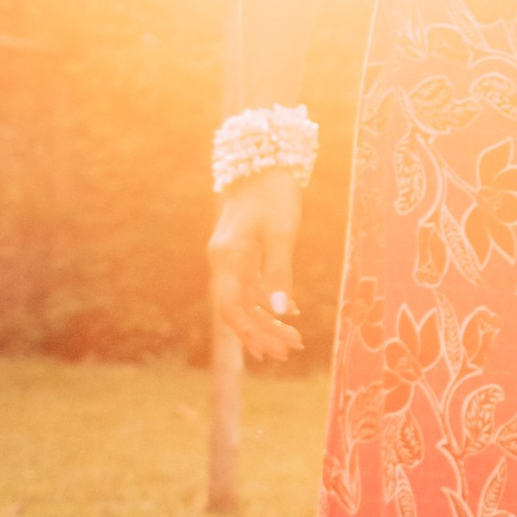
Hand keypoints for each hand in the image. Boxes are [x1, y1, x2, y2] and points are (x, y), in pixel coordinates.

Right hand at [209, 168, 303, 364]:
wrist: (262, 163)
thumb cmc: (273, 195)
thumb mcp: (282, 233)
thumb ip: (281, 272)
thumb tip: (283, 311)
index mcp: (227, 257)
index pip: (232, 306)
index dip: (250, 332)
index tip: (272, 349)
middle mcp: (223, 261)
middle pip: (237, 309)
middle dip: (262, 333)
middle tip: (289, 353)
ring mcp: (231, 258)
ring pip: (246, 300)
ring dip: (267, 322)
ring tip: (292, 342)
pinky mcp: (242, 254)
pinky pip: (252, 287)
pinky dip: (269, 302)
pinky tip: (291, 314)